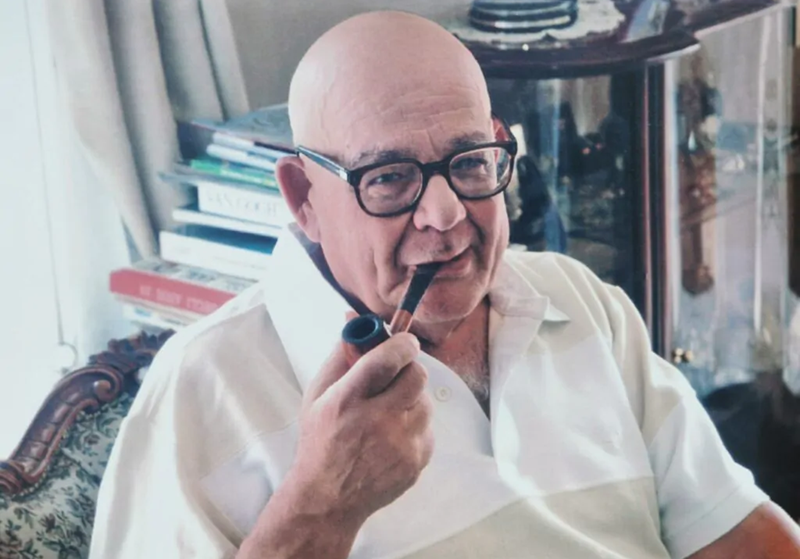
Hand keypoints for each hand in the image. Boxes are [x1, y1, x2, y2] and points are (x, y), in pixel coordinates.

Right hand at [286, 331, 434, 531]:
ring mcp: (401, 444)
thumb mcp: (318, 395)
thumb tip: (355, 318)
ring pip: (426, 402)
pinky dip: (414, 426)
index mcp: (348, 401)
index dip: (402, 344)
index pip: (388, 359)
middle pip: (416, 376)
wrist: (329, 498)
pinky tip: (392, 437)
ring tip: (388, 414)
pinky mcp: (417, 461)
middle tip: (395, 376)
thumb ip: (340, 356)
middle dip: (408, 370)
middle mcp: (377, 421)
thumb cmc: (320, 441)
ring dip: (411, 400)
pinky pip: (428, 428)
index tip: (404, 342)